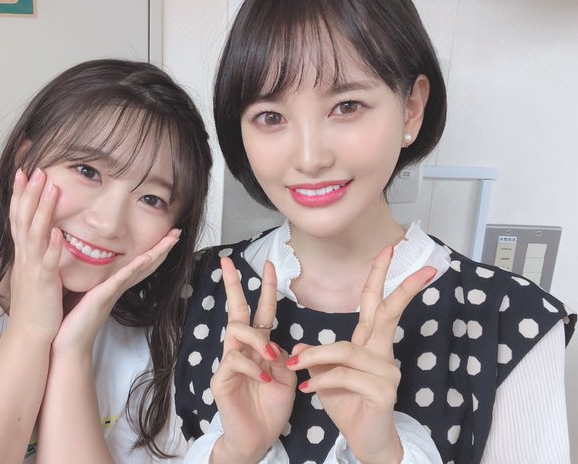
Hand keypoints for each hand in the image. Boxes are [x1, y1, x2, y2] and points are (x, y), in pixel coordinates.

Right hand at [7, 168, 63, 343]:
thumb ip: (39, 252)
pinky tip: (56, 232)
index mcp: (25, 254)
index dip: (21, 194)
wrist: (30, 334)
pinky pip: (47, 262)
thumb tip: (46, 233)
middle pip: (24, 218)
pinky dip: (51, 246)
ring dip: (42, 210)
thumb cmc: (36, 305)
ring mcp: (33, 269)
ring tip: (50, 188)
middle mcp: (25, 257)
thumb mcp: (35, 272)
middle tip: (35, 169)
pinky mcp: (44, 283)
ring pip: (35, 234)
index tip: (24, 171)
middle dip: (29, 193)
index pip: (20, 217)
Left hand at [51, 228, 180, 355]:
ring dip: (157, 253)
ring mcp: (113, 291)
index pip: (138, 264)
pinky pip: (121, 279)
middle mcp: (118, 287)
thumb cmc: (73, 320)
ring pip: (141, 268)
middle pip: (147, 264)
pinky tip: (146, 257)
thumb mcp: (83, 292)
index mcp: (114, 285)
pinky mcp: (103, 296)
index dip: (153, 250)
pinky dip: (135, 267)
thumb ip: (91, 279)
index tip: (165, 235)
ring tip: (171, 239)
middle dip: (163, 248)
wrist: (68, 344)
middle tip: (178, 232)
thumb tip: (87, 263)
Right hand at [209, 258, 295, 463]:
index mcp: (260, 347)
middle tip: (227, 262)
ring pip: (236, 330)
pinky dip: (253, 366)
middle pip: (236, 310)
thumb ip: (286, 357)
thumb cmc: (271, 408)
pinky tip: (264, 380)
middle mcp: (242, 349)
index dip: (266, 288)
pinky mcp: (221, 378)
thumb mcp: (288, 379)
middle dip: (233, 284)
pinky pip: (234, 359)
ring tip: (271, 357)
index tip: (269, 265)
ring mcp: (229, 362)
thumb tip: (280, 342)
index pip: (262, 311)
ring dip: (257, 339)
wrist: (258, 439)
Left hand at [286, 246, 435, 463]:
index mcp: (371, 344)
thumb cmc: (348, 407)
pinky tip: (308, 389)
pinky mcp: (382, 391)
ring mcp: (387, 371)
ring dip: (316, 358)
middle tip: (395, 250)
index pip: (376, 304)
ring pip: (345, 350)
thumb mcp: (325, 379)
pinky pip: (342, 376)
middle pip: (387, 311)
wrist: (365, 443)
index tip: (388, 249)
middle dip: (394, 282)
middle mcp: (384, 353)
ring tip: (296, 370)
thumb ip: (317, 359)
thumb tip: (300, 348)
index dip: (380, 277)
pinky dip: (320, 380)